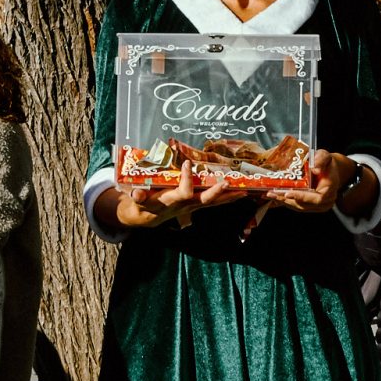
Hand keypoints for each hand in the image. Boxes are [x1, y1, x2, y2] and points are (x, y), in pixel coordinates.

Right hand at [104, 165, 248, 229]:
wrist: (147, 217)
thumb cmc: (142, 204)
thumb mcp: (137, 200)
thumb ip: (138, 196)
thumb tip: (136, 192)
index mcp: (170, 201)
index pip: (182, 192)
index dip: (186, 180)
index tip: (187, 163)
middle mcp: (184, 205)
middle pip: (203, 200)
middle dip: (215, 193)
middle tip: (226, 182)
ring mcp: (193, 206)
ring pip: (213, 202)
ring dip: (229, 197)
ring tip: (244, 190)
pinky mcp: (197, 205)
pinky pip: (215, 202)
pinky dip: (228, 198)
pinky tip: (240, 193)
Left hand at [264, 150, 357, 213]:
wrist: (329, 171)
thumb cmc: (327, 164)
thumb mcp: (325, 157)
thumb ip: (321, 160)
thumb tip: (315, 169)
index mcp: (330, 190)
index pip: (317, 198)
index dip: (302, 197)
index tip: (288, 193)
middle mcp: (325, 202)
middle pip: (304, 205)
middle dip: (287, 200)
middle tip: (272, 194)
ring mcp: (317, 206)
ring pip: (299, 207)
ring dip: (283, 202)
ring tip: (270, 195)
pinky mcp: (310, 206)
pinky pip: (296, 206)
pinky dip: (285, 202)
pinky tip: (273, 199)